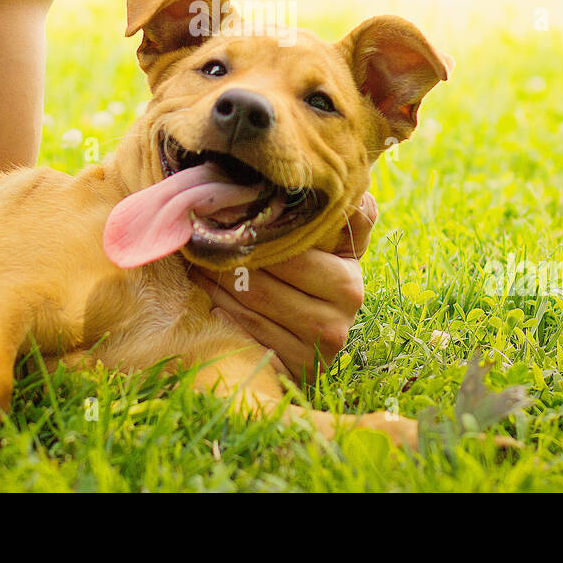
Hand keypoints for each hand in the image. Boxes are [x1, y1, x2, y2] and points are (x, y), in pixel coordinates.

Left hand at [189, 192, 375, 383]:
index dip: (253, 238)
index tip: (225, 218)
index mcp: (347, 284)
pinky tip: (211, 297)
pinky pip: (245, 333)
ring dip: (217, 285)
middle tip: (201, 242)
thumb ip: (351, 220)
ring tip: (200, 264)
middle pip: (262, 285)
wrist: (320, 339)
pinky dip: (222, 312)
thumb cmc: (325, 279)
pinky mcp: (290, 370)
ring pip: (249, 308)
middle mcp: (335, 324)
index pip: (289, 256)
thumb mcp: (342, 250)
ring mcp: (313, 351)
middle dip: (228, 262)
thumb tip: (361, 193)